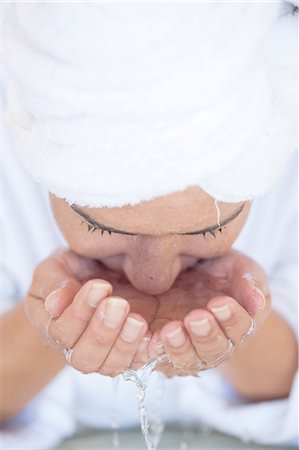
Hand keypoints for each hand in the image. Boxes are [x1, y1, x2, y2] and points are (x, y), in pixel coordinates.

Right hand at [25, 248, 148, 375]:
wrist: (104, 269)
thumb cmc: (76, 266)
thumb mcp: (59, 266)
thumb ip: (53, 283)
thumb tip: (54, 305)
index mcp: (54, 327)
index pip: (61, 332)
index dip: (80, 312)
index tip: (100, 286)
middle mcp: (78, 347)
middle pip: (84, 358)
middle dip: (102, 332)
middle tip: (119, 304)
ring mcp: (107, 353)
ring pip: (111, 366)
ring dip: (124, 344)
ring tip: (137, 320)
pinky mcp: (133, 351)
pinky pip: (140, 362)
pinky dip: (149, 351)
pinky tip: (156, 335)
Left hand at [141, 249, 270, 376]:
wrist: (186, 273)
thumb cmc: (218, 269)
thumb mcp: (236, 268)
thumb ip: (249, 280)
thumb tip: (258, 302)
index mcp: (237, 325)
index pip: (240, 329)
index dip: (232, 319)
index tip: (220, 303)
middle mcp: (213, 343)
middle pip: (213, 351)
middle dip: (206, 336)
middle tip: (196, 318)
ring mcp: (186, 348)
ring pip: (186, 360)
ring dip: (180, 347)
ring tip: (171, 330)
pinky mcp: (160, 349)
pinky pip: (154, 357)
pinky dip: (150, 349)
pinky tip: (147, 334)